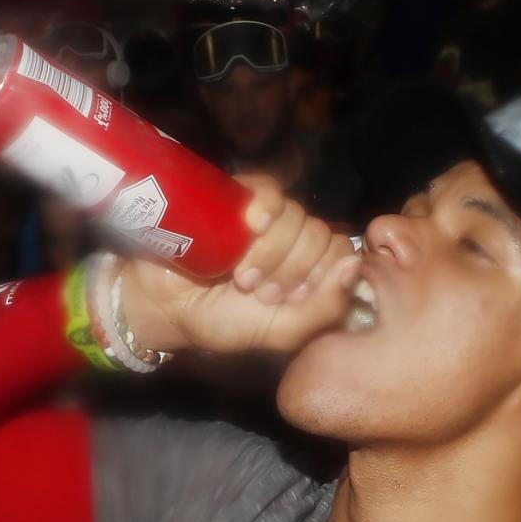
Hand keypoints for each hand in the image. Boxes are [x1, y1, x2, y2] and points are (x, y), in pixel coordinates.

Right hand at [119, 175, 360, 355]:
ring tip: (240, 276)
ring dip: (271, 253)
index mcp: (308, 269)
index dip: (319, 276)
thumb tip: (353, 264)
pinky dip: (267, 208)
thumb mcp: (280, 331)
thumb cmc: (223, 322)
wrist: (167, 307)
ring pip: (296, 217)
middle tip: (256, 292)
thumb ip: (323, 309)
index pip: (339, 253)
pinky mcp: (240, 197)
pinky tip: (252, 226)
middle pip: (319, 235)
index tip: (286, 299)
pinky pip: (271, 190)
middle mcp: (293, 239)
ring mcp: (267, 217)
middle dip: (290, 270)